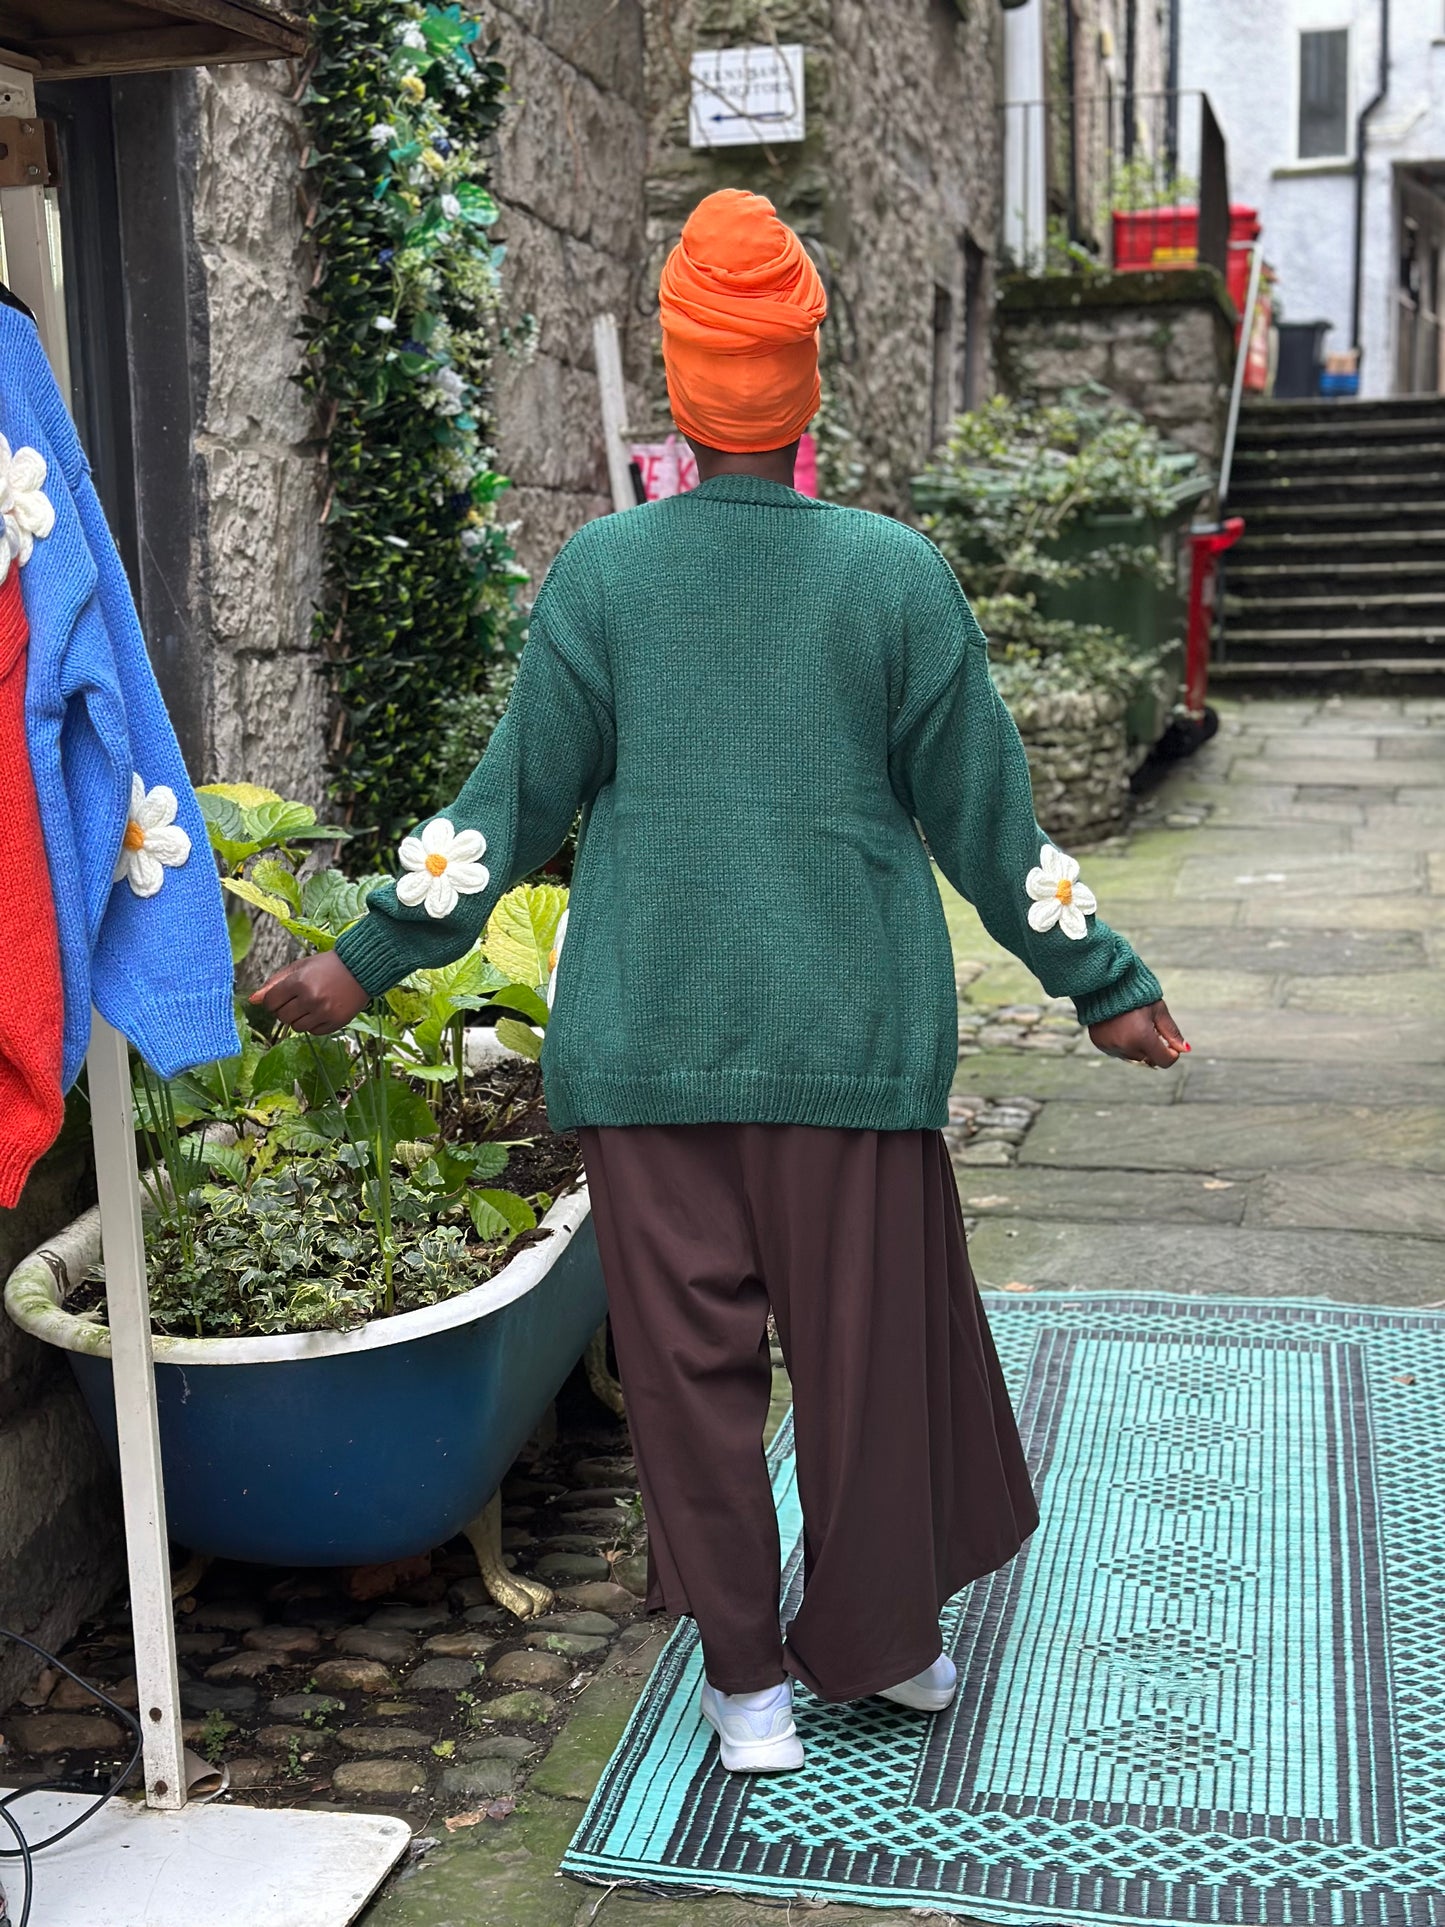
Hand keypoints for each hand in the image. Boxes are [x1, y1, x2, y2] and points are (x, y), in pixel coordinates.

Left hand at [251, 951, 369, 1033]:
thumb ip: (274, 983)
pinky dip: (314, 1024)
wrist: (361, 969)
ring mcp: (324, 1013)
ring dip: (299, 1018)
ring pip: (296, 1027)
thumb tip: (252, 1000)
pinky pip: (313, 1032)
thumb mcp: (299, 968)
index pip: (271, 1003)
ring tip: (311, 1005)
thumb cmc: (327, 966)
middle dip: (285, 1009)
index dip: (273, 1001)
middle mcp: (311, 999)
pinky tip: (322, 1010)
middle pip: (282, 1017)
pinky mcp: (336, 1023)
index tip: (282, 996)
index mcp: (299, 982)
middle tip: (298, 999)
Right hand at [1088, 999, 1186, 1068]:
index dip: (1171, 1053)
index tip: (1169, 1042)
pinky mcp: (1100, 1044)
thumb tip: (1185, 1049)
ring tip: (1132, 1026)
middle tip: (1148, 1027)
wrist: (1105, 984)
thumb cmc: (1135, 994)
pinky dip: (1122, 1044)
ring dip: (1137, 1048)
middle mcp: (1126, 1046)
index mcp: (1142, 1037)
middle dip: (1153, 1048)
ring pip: (1133, 1058)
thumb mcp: (1158, 1010)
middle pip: (1148, 1060)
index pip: (1164, 1061)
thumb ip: (1172, 1032)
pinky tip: (1120, 1028)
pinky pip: (1117, 1052)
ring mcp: (1111, 1046)